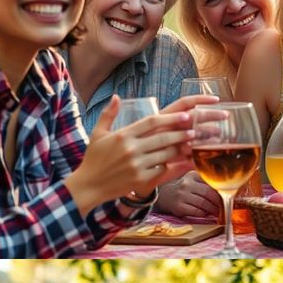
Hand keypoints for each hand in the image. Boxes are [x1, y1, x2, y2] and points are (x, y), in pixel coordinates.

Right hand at [70, 96, 209, 206]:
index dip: (170, 118)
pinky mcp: (139, 179)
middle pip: (162, 137)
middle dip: (181, 133)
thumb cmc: (93, 159)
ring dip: (179, 149)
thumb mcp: (98, 134)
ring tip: (190, 144)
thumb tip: (116, 96)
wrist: (88, 186)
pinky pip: (160, 169)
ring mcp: (136, 164)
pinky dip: (168, 164)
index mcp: (122, 135)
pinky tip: (175, 161)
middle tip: (194, 130)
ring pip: (165, 154)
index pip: (151, 122)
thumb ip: (108, 114)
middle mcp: (130, 149)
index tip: (185, 116)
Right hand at [155, 172, 220, 219]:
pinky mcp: (179, 207)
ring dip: (213, 209)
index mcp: (192, 176)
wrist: (166, 196)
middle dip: (218, 202)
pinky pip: (196, 212)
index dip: (220, 191)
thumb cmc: (185, 189)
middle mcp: (186, 184)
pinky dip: (204, 214)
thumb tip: (226, 191)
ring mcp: (181, 196)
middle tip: (224, 207)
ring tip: (218, 212)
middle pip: (208, 193)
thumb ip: (206, 182)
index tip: (227, 197)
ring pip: (203, 204)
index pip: (210, 183)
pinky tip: (207, 214)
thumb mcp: (193, 181)